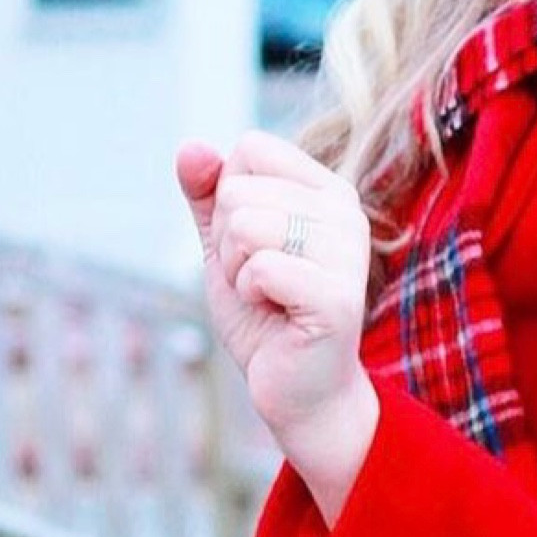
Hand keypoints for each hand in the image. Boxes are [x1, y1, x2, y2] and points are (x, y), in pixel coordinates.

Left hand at [177, 131, 377, 523]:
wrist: (296, 389)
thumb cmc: (265, 314)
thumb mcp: (225, 246)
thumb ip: (208, 195)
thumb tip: (190, 147)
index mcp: (327, 190)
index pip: (250, 149)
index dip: (229, 198)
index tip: (253, 243)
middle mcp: (345, 213)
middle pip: (239, 190)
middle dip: (227, 244)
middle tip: (259, 281)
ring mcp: (347, 253)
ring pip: (246, 226)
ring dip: (236, 272)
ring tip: (266, 297)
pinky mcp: (337, 297)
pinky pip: (260, 268)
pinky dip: (249, 295)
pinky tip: (275, 314)